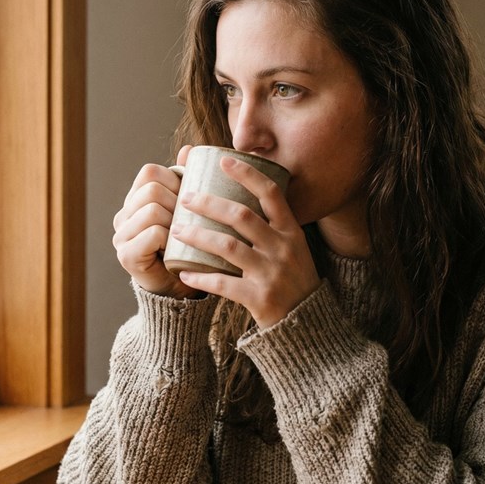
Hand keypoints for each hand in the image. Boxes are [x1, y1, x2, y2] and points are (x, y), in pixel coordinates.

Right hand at [112, 146, 198, 297]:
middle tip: (189, 221)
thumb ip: (187, 180)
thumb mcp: (190, 209)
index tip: (189, 199)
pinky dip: (169, 238)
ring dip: (174, 220)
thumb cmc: (188, 245)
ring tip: (183, 235)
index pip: (150, 172)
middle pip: (152, 189)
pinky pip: (152, 233)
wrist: (182, 288)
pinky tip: (176, 248)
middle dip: (177, 202)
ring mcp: (121, 236)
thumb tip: (189, 149)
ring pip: (152, 209)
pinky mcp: (126, 256)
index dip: (175, 180)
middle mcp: (123, 215)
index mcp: (135, 200)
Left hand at [170, 156, 319, 326]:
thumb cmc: (292, 279)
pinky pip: (223, 284)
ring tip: (177, 229)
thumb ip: (270, 225)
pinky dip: (201, 278)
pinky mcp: (259, 298)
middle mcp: (282, 248)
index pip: (271, 194)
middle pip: (242, 216)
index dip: (247, 174)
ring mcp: (271, 273)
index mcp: (291, 232)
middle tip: (186, 197)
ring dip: (198, 235)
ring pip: (228, 246)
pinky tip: (184, 273)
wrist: (307, 323)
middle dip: (210, 203)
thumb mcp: (292, 247)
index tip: (223, 160)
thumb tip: (239, 195)